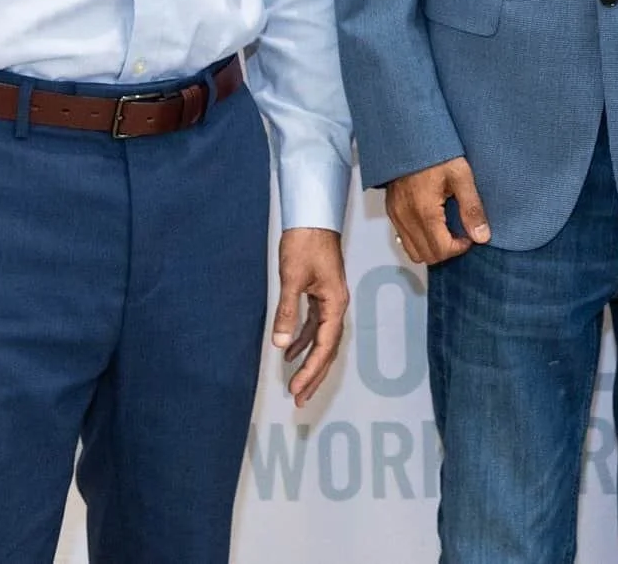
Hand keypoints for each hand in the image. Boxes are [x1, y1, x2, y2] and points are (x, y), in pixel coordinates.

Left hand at [273, 227, 350, 403]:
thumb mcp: (292, 278)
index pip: (325, 345)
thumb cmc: (305, 243)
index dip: (312, 370)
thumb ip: (287, 312)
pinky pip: (315, 326)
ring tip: (296, 384)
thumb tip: (281, 344)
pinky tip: (290, 351)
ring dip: (310, 362)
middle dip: (315, 375)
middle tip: (300, 399)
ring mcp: (330, 300)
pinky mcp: (320, 295)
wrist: (312, 218)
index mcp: (335, 303)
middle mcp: (336, 305)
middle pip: (328, 348)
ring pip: (322, 340)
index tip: (296, 390)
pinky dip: (304, 341)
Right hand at [384, 157, 489, 265]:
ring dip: (432, 247)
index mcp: (425, 212)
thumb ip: (472, 208)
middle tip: (460, 232)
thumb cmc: (436, 152)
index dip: (459, 248)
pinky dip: (419, 239)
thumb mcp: (461, 176)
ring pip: (412, 251)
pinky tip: (432, 223)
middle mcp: (406, 218)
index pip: (441, 250)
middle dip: (447, 250)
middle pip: (426, 256)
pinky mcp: (391, 211)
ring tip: (446, 229)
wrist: (409, 135)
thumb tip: (482, 236)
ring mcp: (396, 216)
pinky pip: (403, 238)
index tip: (469, 234)